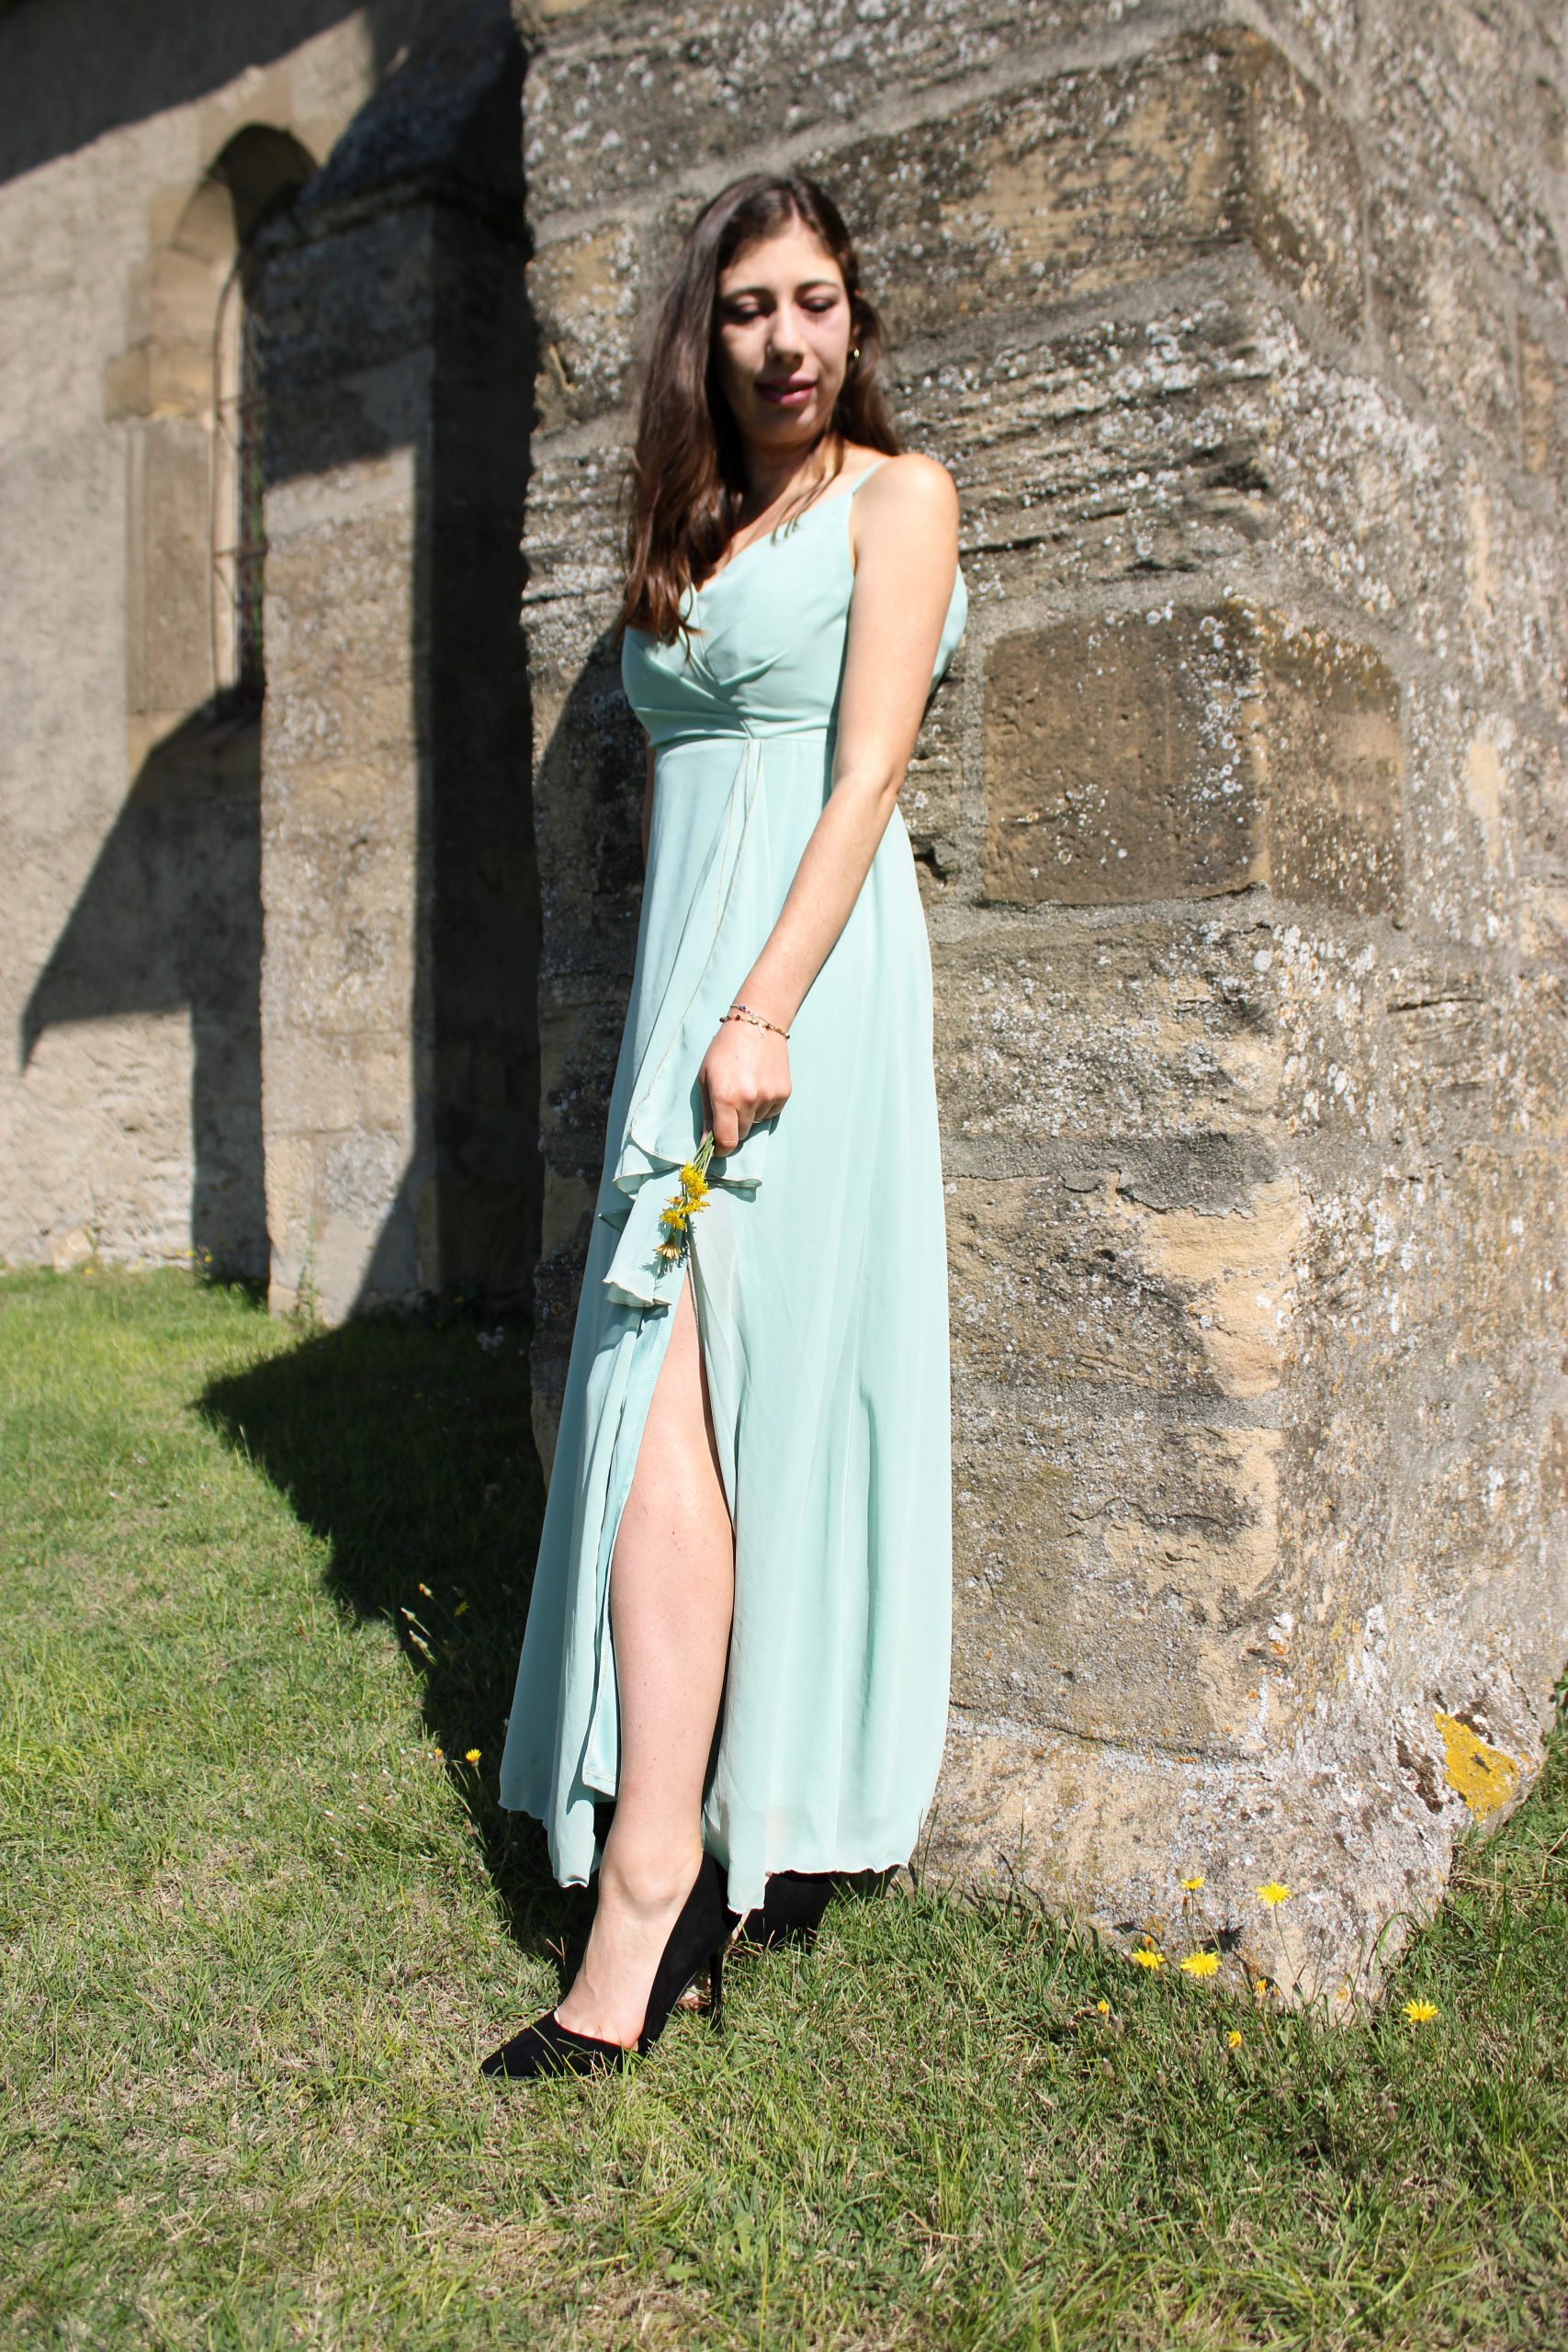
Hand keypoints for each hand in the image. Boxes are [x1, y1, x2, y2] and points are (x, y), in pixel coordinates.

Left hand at [698, 1015, 791, 1153]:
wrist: (756, 1024)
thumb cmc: (724, 1050)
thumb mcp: (706, 1079)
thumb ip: (707, 1114)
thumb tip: (707, 1144)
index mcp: (725, 1097)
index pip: (727, 1141)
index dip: (721, 1149)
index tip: (718, 1147)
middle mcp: (749, 1100)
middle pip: (741, 1133)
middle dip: (733, 1127)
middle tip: (729, 1104)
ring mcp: (769, 1097)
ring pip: (756, 1122)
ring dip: (749, 1113)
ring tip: (746, 1087)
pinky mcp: (784, 1093)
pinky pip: (770, 1112)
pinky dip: (763, 1105)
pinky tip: (759, 1084)